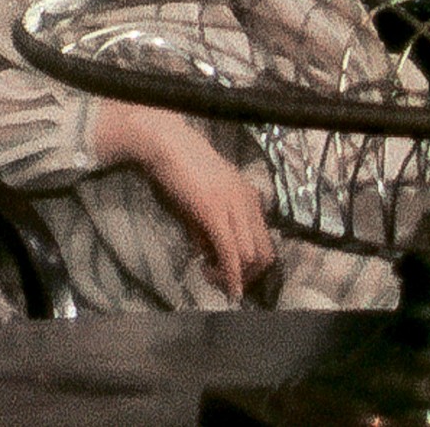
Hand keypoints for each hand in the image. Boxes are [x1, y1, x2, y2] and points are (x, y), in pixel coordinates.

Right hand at [93, 100, 275, 297]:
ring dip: (234, 276)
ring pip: (251, 257)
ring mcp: (234, 206)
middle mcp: (249, 202)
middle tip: (221, 279)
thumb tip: (208, 253)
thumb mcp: (200, 200)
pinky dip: (230, 276)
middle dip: (247, 276)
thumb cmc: (178, 167)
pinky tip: (222, 286)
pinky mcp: (216, 212)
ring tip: (210, 274)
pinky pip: (231, 253)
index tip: (227, 271)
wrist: (164, 143)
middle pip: (265, 253)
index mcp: (248, 196)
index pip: (264, 241)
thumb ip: (207, 226)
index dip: (250, 265)